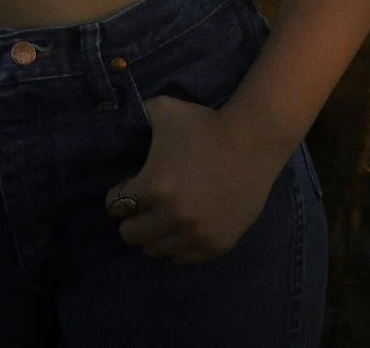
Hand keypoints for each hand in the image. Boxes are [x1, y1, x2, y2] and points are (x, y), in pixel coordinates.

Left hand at [106, 94, 285, 263]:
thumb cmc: (205, 124)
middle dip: (131, 218)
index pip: (115, 206)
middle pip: (131, 235)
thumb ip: (134, 115)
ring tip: (160, 218)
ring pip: (155, 251)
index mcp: (154, 187)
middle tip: (142, 206)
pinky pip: (183, 259)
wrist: (254, 140)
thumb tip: (118, 120)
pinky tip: (180, 228)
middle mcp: (174, 217)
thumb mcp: (163, 109)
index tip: (127, 188)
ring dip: (153, 234)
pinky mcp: (218, 244)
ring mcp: (197, 234)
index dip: (117, 195)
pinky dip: (176, 246)